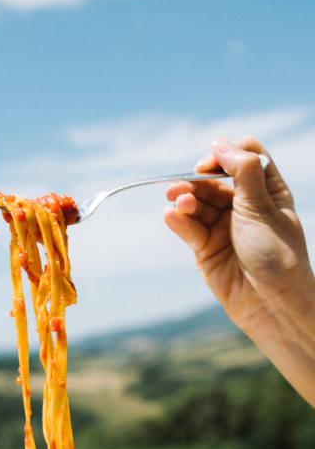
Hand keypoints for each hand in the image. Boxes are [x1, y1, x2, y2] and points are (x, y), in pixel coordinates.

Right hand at [164, 136, 314, 332]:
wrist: (271, 305)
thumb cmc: (277, 255)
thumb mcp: (262, 208)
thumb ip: (242, 172)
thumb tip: (219, 143)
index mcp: (267, 191)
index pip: (242, 158)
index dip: (224, 156)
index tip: (209, 166)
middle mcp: (244, 206)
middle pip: (212, 181)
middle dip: (194, 182)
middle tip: (178, 189)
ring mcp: (223, 227)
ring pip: (197, 203)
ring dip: (184, 200)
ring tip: (177, 204)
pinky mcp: (205, 248)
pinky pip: (188, 228)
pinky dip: (178, 220)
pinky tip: (171, 216)